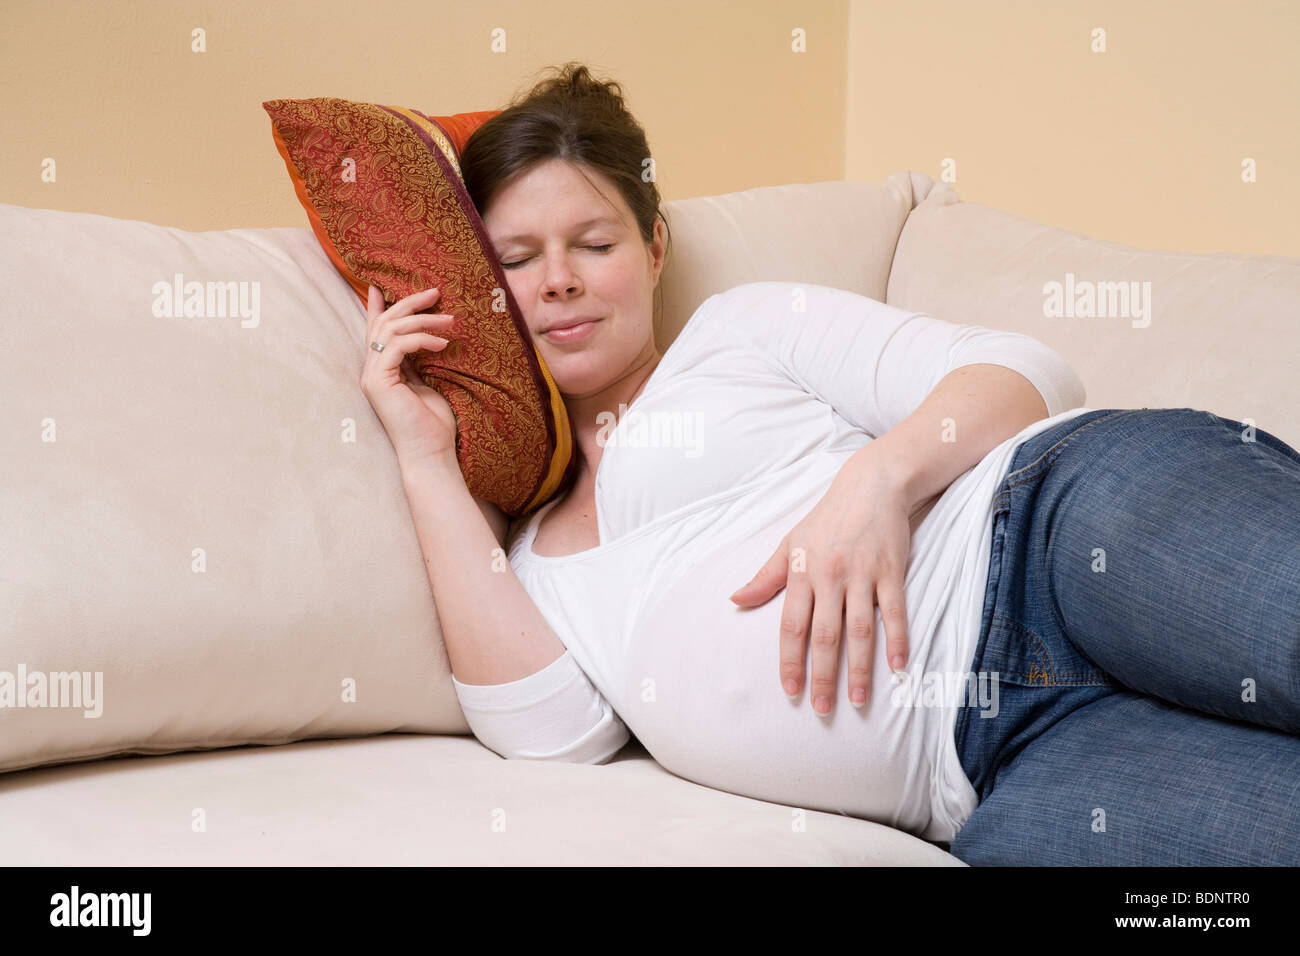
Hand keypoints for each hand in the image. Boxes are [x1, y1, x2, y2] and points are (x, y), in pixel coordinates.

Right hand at [359, 284, 459, 465]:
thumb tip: (428, 338)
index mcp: (382, 370)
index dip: (376, 306)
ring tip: (450, 321)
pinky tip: (442, 344)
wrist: (430, 453)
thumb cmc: (433, 424)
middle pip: (384, 323)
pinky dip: (421, 339)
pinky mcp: (379, 382)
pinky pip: (398, 346)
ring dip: (422, 320)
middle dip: (409, 304)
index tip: (378, 285)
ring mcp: (372, 376)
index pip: (376, 331)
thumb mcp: (428, 383)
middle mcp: (371, 370)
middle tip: (436, 293)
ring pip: (390, 330)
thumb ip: (419, 361)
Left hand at [729, 451, 914, 714]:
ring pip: (860, 630)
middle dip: (822, 675)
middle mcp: (830, 576)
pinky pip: (894, 611)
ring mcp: (862, 575)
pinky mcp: (891, 571)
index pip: (792, 626)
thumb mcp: (790, 544)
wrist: (870, 485)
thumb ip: (765, 578)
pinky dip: (897, 640)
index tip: (791, 691)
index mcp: (802, 573)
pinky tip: (897, 668)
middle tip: (822, 709)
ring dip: (859, 668)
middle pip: (825, 635)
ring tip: (857, 700)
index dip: (790, 661)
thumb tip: (735, 600)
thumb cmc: (826, 518)